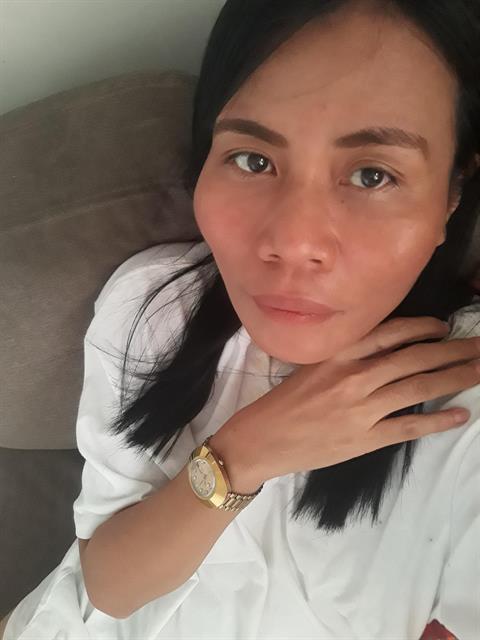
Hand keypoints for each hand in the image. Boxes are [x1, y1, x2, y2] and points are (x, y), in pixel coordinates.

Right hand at [224, 316, 479, 483]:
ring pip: (418, 387)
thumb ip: (343, 356)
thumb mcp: (309, 366)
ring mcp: (362, 409)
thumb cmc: (280, 403)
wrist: (260, 441)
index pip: (390, 332)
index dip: (423, 327)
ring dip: (455, 377)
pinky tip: (461, 414)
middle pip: (414, 357)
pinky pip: (410, 427)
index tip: (444, 327)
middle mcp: (354, 376)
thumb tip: (382, 349)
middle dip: (453, 350)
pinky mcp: (365, 439)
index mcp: (338, 354)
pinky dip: (437, 421)